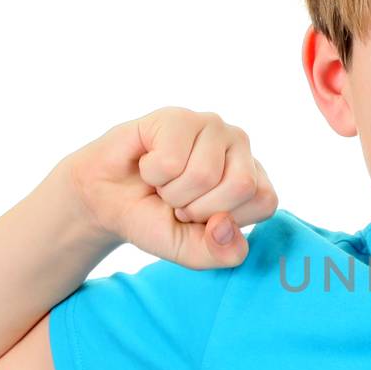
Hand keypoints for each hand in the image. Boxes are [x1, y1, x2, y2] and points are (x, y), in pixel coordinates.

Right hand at [64, 107, 277, 268]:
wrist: (105, 200)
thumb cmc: (154, 219)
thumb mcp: (190, 250)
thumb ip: (220, 252)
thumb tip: (226, 226)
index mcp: (254, 178)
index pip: (265, 202)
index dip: (225, 219)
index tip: (199, 217)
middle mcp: (239, 146)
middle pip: (241, 185)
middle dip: (198, 207)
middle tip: (177, 200)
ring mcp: (211, 127)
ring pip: (204, 174)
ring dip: (171, 192)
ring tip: (162, 183)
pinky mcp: (178, 117)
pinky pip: (170, 161)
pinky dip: (151, 173)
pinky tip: (147, 164)